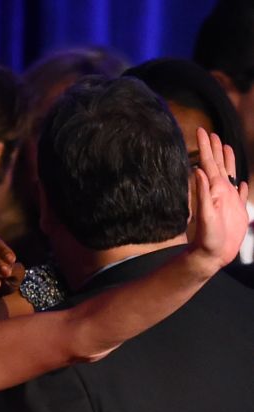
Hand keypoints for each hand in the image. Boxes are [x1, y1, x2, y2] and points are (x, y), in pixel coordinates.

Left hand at [190, 128, 248, 268]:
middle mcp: (220, 192)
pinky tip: (241, 182)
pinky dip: (241, 186)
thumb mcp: (205, 214)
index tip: (202, 130)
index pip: (209, 163)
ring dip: (228, 161)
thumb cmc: (206, 237)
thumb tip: (197, 171)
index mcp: (213, 190)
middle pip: (219, 165)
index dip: (207, 147)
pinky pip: (240, 194)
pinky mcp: (236, 210)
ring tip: (227, 147)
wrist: (211, 254)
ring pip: (229, 175)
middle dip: (215, 149)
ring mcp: (228, 200)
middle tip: (212, 132)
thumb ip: (202, 193)